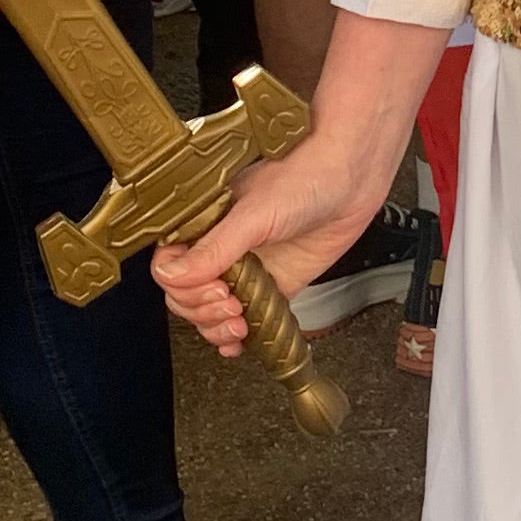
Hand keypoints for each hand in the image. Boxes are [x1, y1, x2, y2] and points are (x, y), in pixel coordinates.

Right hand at [156, 138, 379, 355]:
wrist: (350, 178)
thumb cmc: (304, 176)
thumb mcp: (254, 213)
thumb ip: (215, 248)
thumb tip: (174, 275)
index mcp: (204, 222)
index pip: (170, 266)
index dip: (185, 286)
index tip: (214, 288)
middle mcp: (219, 247)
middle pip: (185, 296)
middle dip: (202, 310)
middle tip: (231, 304)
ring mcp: (244, 269)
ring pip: (209, 312)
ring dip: (216, 327)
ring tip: (239, 323)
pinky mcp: (271, 285)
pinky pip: (244, 318)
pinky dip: (234, 337)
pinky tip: (236, 344)